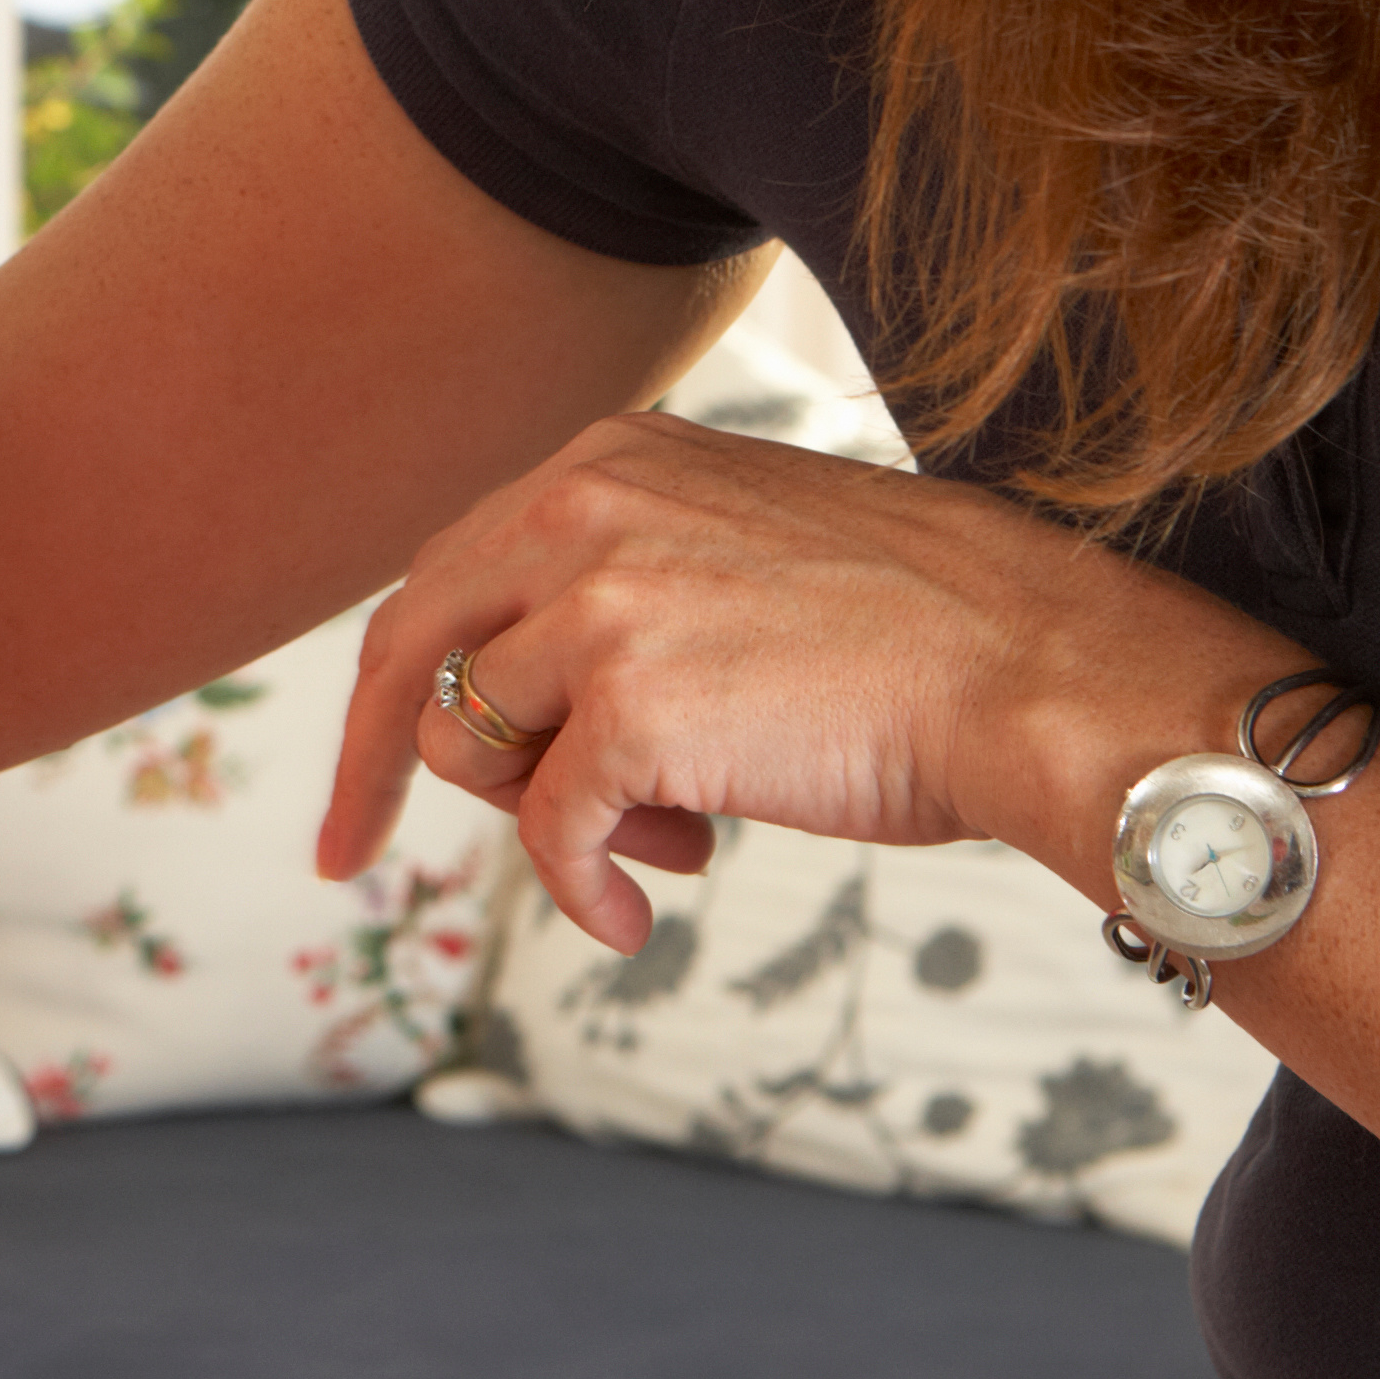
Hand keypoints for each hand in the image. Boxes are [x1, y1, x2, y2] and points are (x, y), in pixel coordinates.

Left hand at [315, 411, 1269, 952]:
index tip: (365, 762)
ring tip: (667, 846)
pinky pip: (547, 831)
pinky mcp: (633, 709)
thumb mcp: (740, 549)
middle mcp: (582, 509)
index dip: (395, 676)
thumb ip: (625, 589)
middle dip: (371, 760)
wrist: (1033, 668)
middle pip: (410, 646)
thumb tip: (525, 706)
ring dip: (547, 821)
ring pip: (477, 743)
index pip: (445, 569)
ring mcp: (602, 605)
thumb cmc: (919, 631)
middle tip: (346, 850)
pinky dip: (579, 890)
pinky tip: (632, 916)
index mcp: (608, 462)